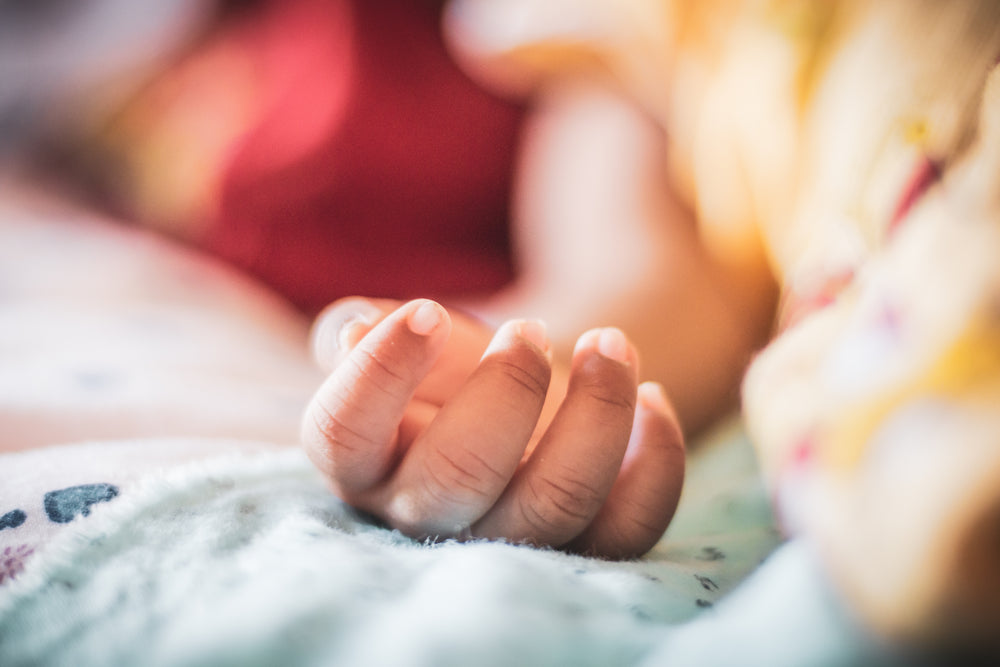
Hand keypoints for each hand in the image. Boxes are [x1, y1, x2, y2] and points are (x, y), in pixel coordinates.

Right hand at [301, 297, 683, 557]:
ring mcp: (511, 535)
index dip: (381, 371)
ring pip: (555, 504)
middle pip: (458, 478)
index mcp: (363, 461)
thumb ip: (361, 328)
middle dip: (504, 391)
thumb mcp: (398, 337)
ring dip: (595, 414)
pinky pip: (629, 527)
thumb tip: (353, 332)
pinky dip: (655, 460)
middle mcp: (428, 513)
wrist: (523, 394)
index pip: (343, 433)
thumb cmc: (450, 363)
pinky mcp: (585, 543)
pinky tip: (652, 399)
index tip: (426, 311)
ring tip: (611, 344)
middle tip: (527, 331)